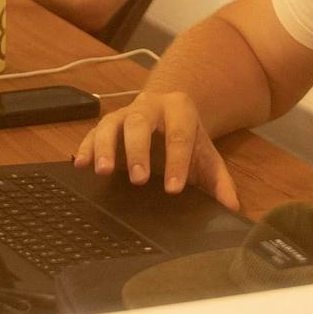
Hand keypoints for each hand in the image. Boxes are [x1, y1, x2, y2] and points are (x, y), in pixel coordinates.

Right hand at [72, 91, 238, 210]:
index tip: (174, 189)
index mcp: (180, 109)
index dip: (177, 161)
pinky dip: (85, 147)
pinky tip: (81, 165)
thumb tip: (231, 208)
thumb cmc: (188, 137)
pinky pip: (93, 132)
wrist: (171, 110)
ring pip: (111, 124)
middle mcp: (150, 105)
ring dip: (105, 147)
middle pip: (140, 122)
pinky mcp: (107, 124)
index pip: (179, 134)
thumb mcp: (207, 155)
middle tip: (139, 179)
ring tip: (103, 172)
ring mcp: (125, 113)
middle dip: (138, 150)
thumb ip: (220, 181)